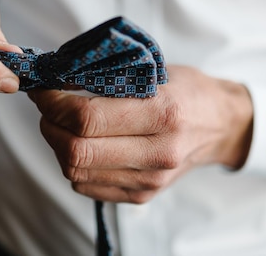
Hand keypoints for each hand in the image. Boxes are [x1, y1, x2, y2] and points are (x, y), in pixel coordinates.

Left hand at [29, 65, 253, 203]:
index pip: (87, 118)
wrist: (220, 125)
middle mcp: (157, 153)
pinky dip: (73, 164)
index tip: (44, 89)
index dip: (53, 104)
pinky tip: (81, 142)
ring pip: (76, 172)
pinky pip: (87, 186)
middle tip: (47, 106)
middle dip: (49, 125)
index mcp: (163, 114)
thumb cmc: (186, 91)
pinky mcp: (142, 195)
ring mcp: (150, 180)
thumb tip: (58, 80)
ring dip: (57, 145)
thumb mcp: (155, 71)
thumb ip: (110, 77)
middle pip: (76, 151)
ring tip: (61, 123)